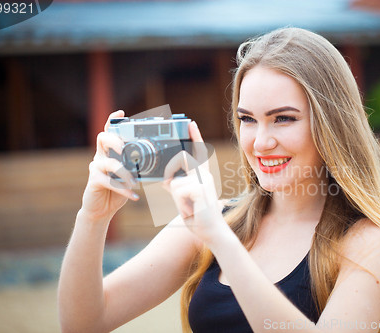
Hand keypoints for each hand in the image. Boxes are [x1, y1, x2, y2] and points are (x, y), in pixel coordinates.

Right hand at [81, 110, 138, 222]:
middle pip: (103, 138)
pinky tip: (134, 195)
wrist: (102, 209)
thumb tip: (156, 161)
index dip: (113, 120)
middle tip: (125, 148)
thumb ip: (137, 167)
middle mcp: (101, 156)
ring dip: (125, 173)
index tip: (121, 113)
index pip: (109, 131)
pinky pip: (110, 182)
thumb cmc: (118, 189)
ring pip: (109, 163)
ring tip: (136, 182)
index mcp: (110, 151)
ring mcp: (96, 168)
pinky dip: (124, 189)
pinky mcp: (94, 181)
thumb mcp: (130, 176)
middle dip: (115, 140)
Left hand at [163, 122, 227, 243]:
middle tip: (173, 189)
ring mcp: (204, 181)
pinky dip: (179, 204)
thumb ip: (177, 186)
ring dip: (176, 199)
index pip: (198, 152)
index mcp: (202, 175)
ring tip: (189, 207)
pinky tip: (191, 210)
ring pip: (175, 182)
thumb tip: (166, 179)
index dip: (194, 136)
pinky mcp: (201, 189)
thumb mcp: (185, 198)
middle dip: (170, 174)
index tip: (190, 123)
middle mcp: (205, 175)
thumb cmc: (198, 215)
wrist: (212, 232)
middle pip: (182, 160)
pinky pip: (178, 191)